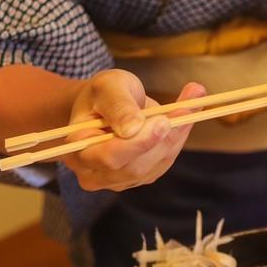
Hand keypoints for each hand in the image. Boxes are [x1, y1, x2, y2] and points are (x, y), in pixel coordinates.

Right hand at [63, 69, 205, 190]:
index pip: (109, 157)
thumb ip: (118, 105)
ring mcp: (119, 179)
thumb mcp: (107, 87)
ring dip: (176, 136)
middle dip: (162, 140)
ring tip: (188, 105)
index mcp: (77, 150)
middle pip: (135, 167)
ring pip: (155, 165)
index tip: (163, 121)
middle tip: (184, 111)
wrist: (105, 105)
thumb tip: (133, 128)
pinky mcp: (141, 177)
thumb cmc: (102, 94)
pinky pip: (164, 161)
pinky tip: (186, 115)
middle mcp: (94, 172)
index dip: (138, 143)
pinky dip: (179, 138)